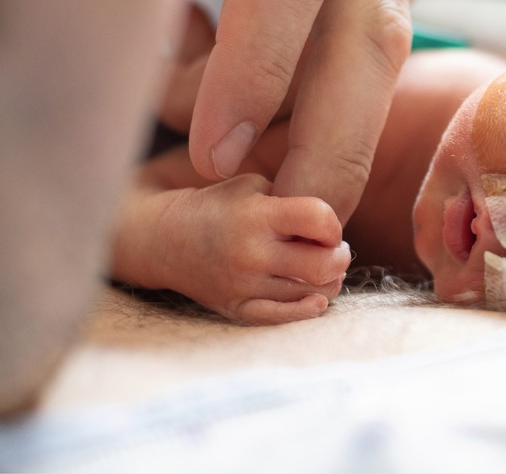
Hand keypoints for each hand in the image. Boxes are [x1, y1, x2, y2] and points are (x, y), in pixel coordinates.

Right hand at [151, 174, 349, 324]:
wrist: (165, 239)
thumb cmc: (221, 207)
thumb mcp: (253, 187)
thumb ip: (292, 203)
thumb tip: (333, 232)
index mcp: (257, 215)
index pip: (318, 219)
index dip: (332, 224)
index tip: (325, 227)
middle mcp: (251, 253)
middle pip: (322, 265)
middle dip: (340, 258)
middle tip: (336, 252)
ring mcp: (243, 285)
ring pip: (311, 294)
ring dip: (329, 282)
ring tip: (323, 269)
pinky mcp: (237, 308)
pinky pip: (282, 317)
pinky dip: (306, 310)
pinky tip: (316, 299)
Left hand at [186, 0, 423, 223]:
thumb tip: (171, 65)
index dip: (256, 67)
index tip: (213, 156)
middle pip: (371, 22)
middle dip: (333, 139)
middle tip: (292, 219)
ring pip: (391, 37)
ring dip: (339, 122)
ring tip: (283, 178)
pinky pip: (384, 30)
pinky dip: (338, 87)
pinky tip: (293, 111)